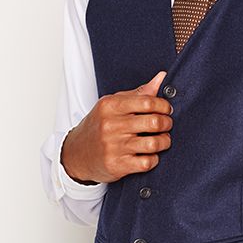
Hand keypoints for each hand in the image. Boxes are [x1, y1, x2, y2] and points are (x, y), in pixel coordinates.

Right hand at [60, 69, 173, 183]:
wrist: (76, 154)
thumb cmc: (99, 126)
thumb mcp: (113, 105)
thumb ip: (139, 93)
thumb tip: (162, 77)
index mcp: (111, 106)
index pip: (147, 101)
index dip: (163, 106)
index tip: (166, 109)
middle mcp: (111, 125)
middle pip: (154, 122)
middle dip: (167, 123)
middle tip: (166, 124)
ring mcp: (114, 146)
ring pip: (153, 143)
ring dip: (164, 141)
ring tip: (162, 140)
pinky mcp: (117, 165)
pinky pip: (147, 163)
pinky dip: (154, 159)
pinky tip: (150, 155)